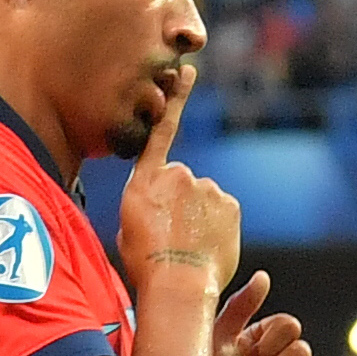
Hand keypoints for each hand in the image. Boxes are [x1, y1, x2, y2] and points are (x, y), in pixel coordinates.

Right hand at [112, 70, 238, 294]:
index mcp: (144, 182)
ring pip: (205, 200)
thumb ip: (143, 206)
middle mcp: (177, 175)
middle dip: (182, 203)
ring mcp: (205, 187)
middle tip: (173, 237)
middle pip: (183, 183)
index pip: (161, 131)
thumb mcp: (127, 231)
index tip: (187, 70)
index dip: (175, 99)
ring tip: (188, 247)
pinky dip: (218, 227)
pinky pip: (223, 213)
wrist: (177, 286)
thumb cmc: (146, 266)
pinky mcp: (229, 203)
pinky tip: (206, 247)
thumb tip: (158, 207)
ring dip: (200, 218)